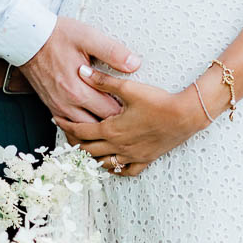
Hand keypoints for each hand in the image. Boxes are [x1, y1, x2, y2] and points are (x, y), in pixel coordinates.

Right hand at [20, 16, 140, 127]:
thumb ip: (112, 51)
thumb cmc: (56, 36)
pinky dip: (81, 129)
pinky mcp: (51, 106)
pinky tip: (91, 123)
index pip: (110, 113)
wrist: (27, 38)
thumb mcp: (88, 37)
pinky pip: (68, 128)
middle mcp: (67, 103)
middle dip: (114, 123)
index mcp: (79, 90)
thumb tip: (134, 63)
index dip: (126, 112)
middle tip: (129, 116)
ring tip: (113, 123)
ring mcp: (58, 107)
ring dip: (97, 128)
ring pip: (82, 131)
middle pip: (98, 126)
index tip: (135, 106)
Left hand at [61, 66, 201, 174]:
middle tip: (66, 135)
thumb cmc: (158, 101)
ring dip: (90, 158)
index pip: (81, 131)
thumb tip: (82, 71)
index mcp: (112, 129)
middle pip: (87, 150)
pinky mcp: (145, 159)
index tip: (57, 120)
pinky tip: (111, 163)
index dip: (66, 125)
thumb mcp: (129, 88)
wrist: (185, 115)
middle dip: (73, 143)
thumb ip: (104, 81)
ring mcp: (132, 156)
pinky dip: (114, 169)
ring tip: (83, 149)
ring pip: (103, 164)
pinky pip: (125, 171)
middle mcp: (119, 146)